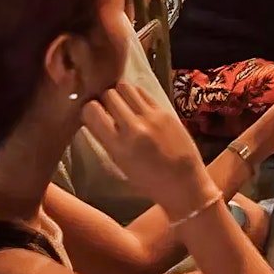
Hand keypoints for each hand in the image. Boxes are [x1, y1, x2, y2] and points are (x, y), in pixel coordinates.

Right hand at [81, 84, 216, 219]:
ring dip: (120, 93)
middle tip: (108, 107)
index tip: (93, 113)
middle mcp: (133, 128)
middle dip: (104, 99)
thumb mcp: (120, 163)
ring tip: (122, 104)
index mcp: (117, 146)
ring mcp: (152, 118)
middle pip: (108, 95)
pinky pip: (144, 93)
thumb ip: (107, 139)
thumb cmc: (149, 181)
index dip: (89, 109)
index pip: (91, 111)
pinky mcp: (166, 112)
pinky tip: (137, 104)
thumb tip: (94, 116)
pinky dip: (136, 95)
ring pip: (125, 88)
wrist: (184, 185)